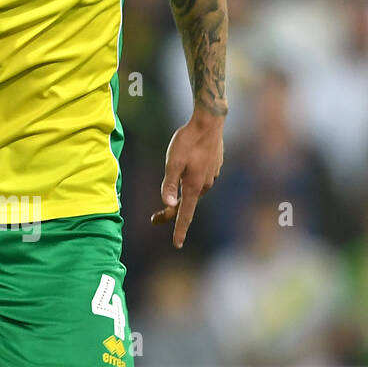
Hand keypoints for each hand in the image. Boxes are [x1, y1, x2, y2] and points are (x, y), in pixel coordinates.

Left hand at [151, 108, 224, 248]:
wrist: (210, 121)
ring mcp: (211, 176)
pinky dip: (189, 183)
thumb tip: (167, 204)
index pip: (185, 214)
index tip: (177, 244)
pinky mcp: (214, 167)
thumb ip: (169, 184)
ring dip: (180, 196)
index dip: (179, 230)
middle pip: (186, 205)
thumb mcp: (173, 162)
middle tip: (154, 219)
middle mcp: (205, 185)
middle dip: (170, 213)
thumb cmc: (188, 140)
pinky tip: (185, 173)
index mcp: (194, 186)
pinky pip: (199, 181)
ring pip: (192, 192)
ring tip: (168, 197)